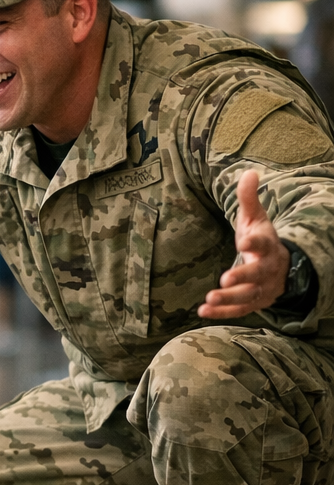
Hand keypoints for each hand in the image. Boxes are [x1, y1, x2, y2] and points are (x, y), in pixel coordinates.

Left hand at [198, 169, 290, 318]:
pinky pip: (239, 310)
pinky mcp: (254, 302)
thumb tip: (248, 172)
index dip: (254, 243)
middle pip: (257, 275)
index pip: (262, 243)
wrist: (282, 268)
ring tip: (209, 299)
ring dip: (229, 299)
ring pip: (248, 296)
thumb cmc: (262, 239)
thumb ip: (249, 198)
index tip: (243, 242)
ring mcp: (262, 288)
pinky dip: (222, 312)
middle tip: (225, 278)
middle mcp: (267, 269)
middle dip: (242, 277)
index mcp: (268, 246)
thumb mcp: (256, 218)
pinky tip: (203, 311)